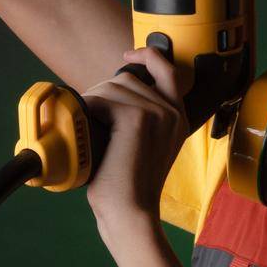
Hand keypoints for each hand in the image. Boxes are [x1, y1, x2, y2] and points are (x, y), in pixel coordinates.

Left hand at [82, 46, 190, 240]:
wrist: (131, 214)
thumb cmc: (128, 188)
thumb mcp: (142, 147)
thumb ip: (139, 121)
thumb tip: (106, 98)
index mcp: (177, 117)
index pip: (167, 70)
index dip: (148, 55)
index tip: (128, 53)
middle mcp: (172, 111)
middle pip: (127, 78)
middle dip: (102, 92)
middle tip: (90, 119)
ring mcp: (157, 112)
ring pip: (112, 86)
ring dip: (93, 102)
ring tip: (88, 129)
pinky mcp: (138, 117)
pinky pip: (103, 99)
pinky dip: (89, 110)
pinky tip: (89, 130)